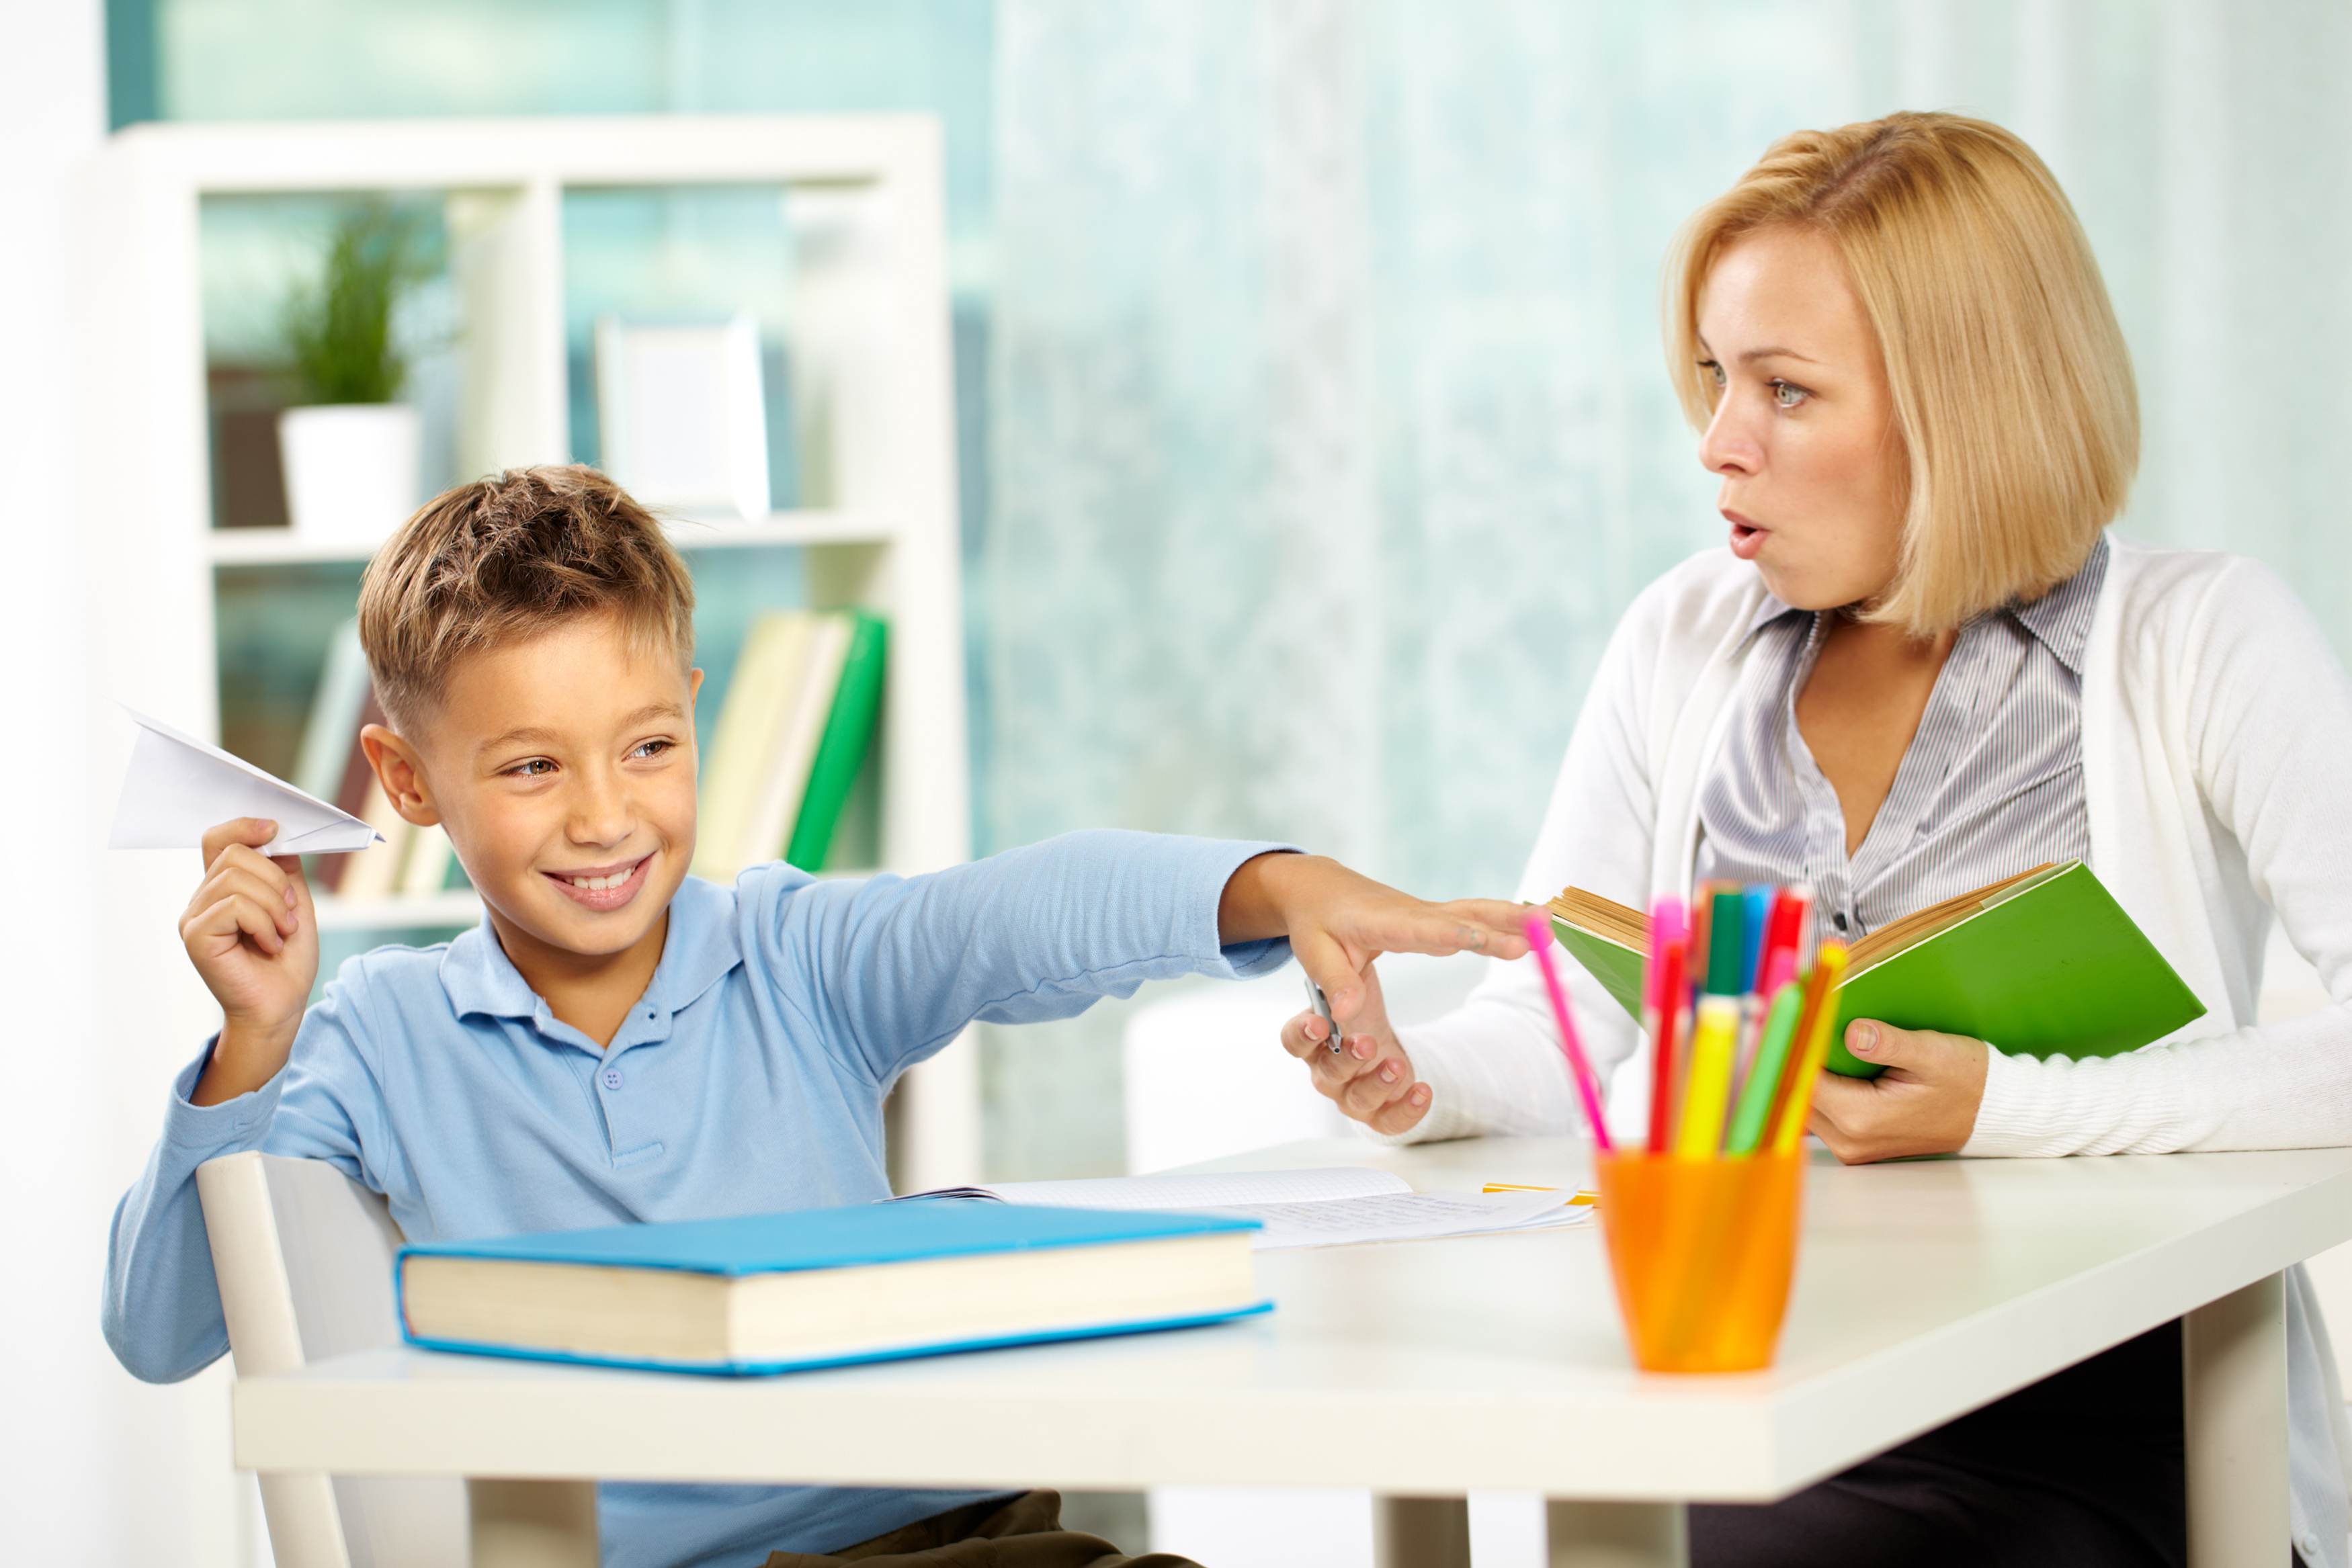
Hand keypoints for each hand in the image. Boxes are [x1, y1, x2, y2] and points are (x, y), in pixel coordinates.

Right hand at [182, 818, 317, 1105]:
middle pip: (235, 854)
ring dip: (275, 906)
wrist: (281, 1007)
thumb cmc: (286, 961)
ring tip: (282, 933)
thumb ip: (284, 868)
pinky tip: (270, 944)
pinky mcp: (195, 936)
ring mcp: (194, 917)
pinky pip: (234, 906)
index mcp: (223, 888)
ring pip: (237, 879)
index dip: (244, 826)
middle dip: (276, 880)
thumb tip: (277, 831)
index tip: (275, 829)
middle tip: (290, 913)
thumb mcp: (294, 904)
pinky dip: (264, 923)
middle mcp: (202, 899)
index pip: (218, 839)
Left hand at [1217, 851, 1529, 1023]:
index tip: (1487, 941)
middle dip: (1501, 925)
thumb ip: (1335, 984)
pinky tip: (1534, 923)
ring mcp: (1427, 914)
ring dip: (1513, 916)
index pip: (1425, 932)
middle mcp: (1412, 914)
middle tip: (1541, 931)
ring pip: (1475, 912)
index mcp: (1382, 923)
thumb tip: (1348, 1017)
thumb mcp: (1314, 954)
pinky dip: (1505, 917)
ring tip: (1552, 922)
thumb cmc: (1318, 924)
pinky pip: (1474, 916)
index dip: (1459, 936)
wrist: (1322, 888)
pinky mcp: (1435, 918)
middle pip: (1463, 918)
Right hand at [1281, 962, 1432, 1133]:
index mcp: (1313, 1038)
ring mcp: (1350, 1095)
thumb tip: (1345, 995)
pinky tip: (1422, 1091)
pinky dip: (1407, 1111)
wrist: (1382, 1036)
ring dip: (1378, 1084)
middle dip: (1347, 1060)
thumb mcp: (1353, 979)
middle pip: (1327, 1074)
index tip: (1319, 1024)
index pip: (1293, 1040)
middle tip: (1366, 1043)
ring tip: (1397, 1065)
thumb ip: (1344, 978)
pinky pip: (1389, 1122)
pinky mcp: (1378, 1113)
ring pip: (1357, 1099)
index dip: (1303, 1035)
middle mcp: (1326, 1071)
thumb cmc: (1359, 1009)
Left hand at [1806, 1019, 1987, 1162]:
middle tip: (1788, 1017)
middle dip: (1791, 1058)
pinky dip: (1815, 1086)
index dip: (1790, 1047)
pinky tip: (1821, 1058)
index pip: (1801, 1080)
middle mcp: (1849, 1140)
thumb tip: (1851, 1033)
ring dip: (1801, 1073)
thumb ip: (1889, 1044)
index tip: (1785, 1014)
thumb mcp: (1932, 1054)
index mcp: (1862, 1117)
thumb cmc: (1965, 1081)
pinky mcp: (1855, 1143)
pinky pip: (1819, 1113)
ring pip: (1802, 1106)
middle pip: (1795, 1095)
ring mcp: (1850, 1146)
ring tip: (1804, 1033)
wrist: (1989, 1113)